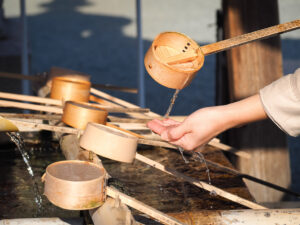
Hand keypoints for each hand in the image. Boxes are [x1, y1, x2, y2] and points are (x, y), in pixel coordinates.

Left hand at [147, 94, 266, 150]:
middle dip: (160, 128)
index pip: (167, 137)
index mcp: (187, 144)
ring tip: (158, 121)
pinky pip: (183, 130)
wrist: (225, 116)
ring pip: (176, 133)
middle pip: (171, 136)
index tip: (149, 124)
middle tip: (151, 122)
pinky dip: (175, 126)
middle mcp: (190, 144)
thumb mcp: (188, 124)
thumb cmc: (208, 119)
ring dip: (167, 127)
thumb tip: (164, 136)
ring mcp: (194, 139)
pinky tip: (170, 122)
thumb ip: (174, 131)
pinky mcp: (197, 134)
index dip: (157, 130)